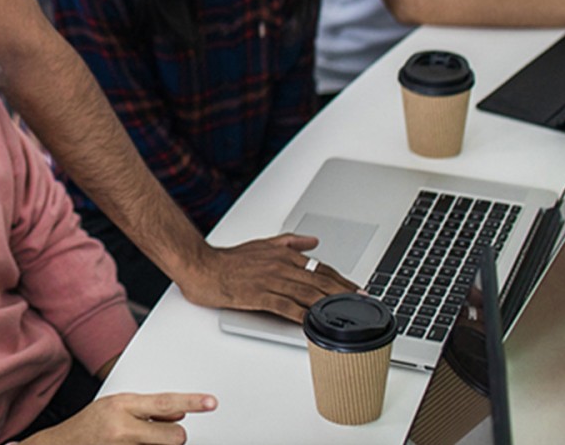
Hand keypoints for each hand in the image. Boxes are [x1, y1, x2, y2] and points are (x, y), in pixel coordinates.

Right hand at [23, 392, 215, 444]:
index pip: (165, 403)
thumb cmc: (87, 427)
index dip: (191, 402)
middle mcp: (124, 428)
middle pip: (175, 436)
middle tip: (158, 434)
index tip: (210, 402)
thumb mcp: (114, 406)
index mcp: (121, 406)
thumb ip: (146, 409)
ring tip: (138, 440)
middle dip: (173, 436)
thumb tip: (177, 415)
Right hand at [174, 233, 358, 321]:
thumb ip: (290, 242)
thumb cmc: (230, 260)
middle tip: (362, 304)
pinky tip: (313, 323)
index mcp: (284, 255)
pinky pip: (285, 306)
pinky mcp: (258, 296)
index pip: (321, 268)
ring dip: (329, 304)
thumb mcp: (263, 244)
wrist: (202, 267)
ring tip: (347, 314)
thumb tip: (313, 241)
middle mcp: (281, 267)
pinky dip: (301, 315)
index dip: (343, 280)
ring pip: (307, 293)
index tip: (359, 290)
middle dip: (344, 294)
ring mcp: (270, 281)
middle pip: (320, 282)